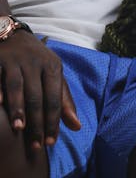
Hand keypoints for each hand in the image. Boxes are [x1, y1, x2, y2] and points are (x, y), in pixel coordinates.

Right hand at [0, 31, 79, 149]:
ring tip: (19, 128)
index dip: (53, 121)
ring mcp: (15, 61)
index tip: (51, 142)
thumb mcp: (53, 74)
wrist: (13, 35)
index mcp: (52, 66)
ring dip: (18, 108)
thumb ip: (63, 100)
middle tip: (36, 145)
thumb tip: (76, 127)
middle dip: (37, 122)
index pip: (54, 98)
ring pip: (17, 87)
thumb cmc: (36, 61)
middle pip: (36, 96)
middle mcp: (35, 63)